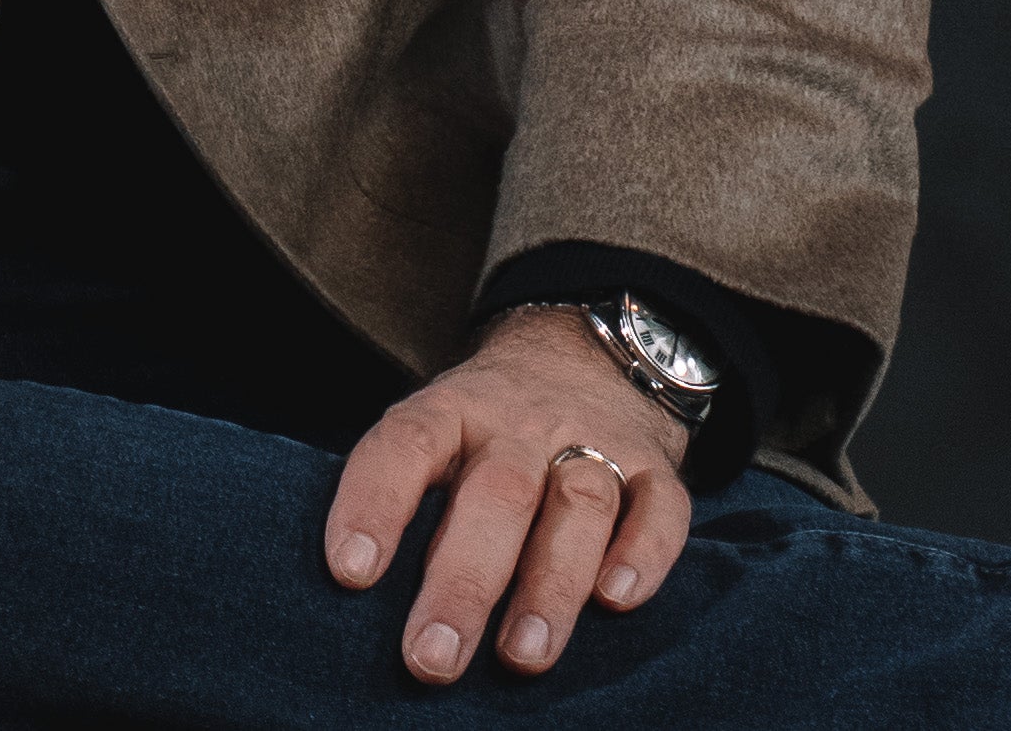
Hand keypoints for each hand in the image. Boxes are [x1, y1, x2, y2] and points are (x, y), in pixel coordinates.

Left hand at [325, 307, 692, 684]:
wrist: (582, 353)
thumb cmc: (488, 431)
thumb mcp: (441, 435)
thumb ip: (413, 500)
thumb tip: (363, 602)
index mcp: (454, 410)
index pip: (408, 442)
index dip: (376, 501)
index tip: (350, 572)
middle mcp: (521, 423)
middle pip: (497, 492)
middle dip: (463, 582)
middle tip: (432, 658)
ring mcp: (593, 441)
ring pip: (578, 505)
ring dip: (550, 584)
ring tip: (522, 656)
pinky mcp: (655, 469)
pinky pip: (659, 508)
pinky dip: (643, 555)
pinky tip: (616, 599)